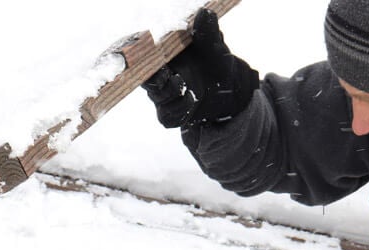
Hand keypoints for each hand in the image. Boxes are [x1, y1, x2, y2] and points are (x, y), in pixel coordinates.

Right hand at [141, 8, 259, 128]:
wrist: (230, 88)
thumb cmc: (215, 61)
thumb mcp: (214, 45)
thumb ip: (206, 31)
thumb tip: (204, 13)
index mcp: (163, 56)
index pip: (141, 56)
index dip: (138, 57)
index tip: (147, 59)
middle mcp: (159, 76)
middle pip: (146, 81)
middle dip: (157, 81)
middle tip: (172, 77)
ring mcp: (163, 96)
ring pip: (158, 99)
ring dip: (173, 95)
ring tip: (192, 90)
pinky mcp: (170, 114)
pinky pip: (167, 117)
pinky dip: (180, 111)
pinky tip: (192, 102)